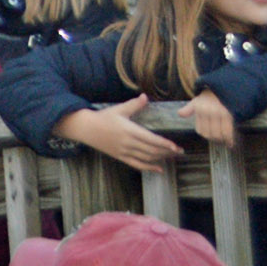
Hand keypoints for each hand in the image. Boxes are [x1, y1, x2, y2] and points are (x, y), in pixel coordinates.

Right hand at [54, 97, 180, 169]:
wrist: (87, 128)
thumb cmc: (103, 117)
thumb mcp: (119, 109)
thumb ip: (134, 104)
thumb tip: (145, 96)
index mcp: (130, 130)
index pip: (151, 139)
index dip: (165, 144)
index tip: (176, 147)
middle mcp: (129, 143)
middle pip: (152, 150)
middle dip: (167, 152)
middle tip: (180, 152)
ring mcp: (125, 151)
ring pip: (147, 158)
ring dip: (161, 158)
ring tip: (171, 156)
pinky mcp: (121, 157)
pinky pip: (137, 164)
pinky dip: (149, 168)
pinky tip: (159, 169)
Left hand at [189, 91, 238, 144]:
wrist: (223, 90)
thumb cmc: (208, 97)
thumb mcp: (196, 101)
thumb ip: (188, 109)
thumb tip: (180, 114)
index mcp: (199, 109)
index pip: (201, 130)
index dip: (206, 134)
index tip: (210, 135)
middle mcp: (208, 111)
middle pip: (210, 134)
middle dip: (214, 138)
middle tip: (217, 139)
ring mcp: (219, 113)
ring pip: (219, 135)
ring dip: (221, 140)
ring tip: (223, 140)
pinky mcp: (228, 115)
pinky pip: (228, 132)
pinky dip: (229, 139)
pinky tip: (230, 143)